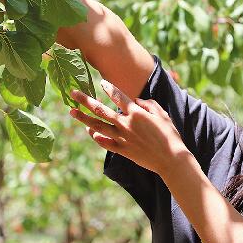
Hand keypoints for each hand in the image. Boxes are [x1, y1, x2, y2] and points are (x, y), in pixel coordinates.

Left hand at [68, 80, 191, 176]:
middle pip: (101, 110)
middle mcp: (126, 124)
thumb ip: (149, 104)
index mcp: (136, 113)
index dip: (109, 88)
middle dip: (85, 100)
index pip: (118, 96)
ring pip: (98, 126)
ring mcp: (122, 138)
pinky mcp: (123, 150)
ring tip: (72, 112)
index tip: (102, 83)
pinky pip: (105, 143)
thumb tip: (136, 101)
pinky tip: (91, 132)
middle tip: (73, 93)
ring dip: (84, 118)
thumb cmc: (170, 135)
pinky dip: (96, 137)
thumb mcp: (162, 115)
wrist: (171, 159)